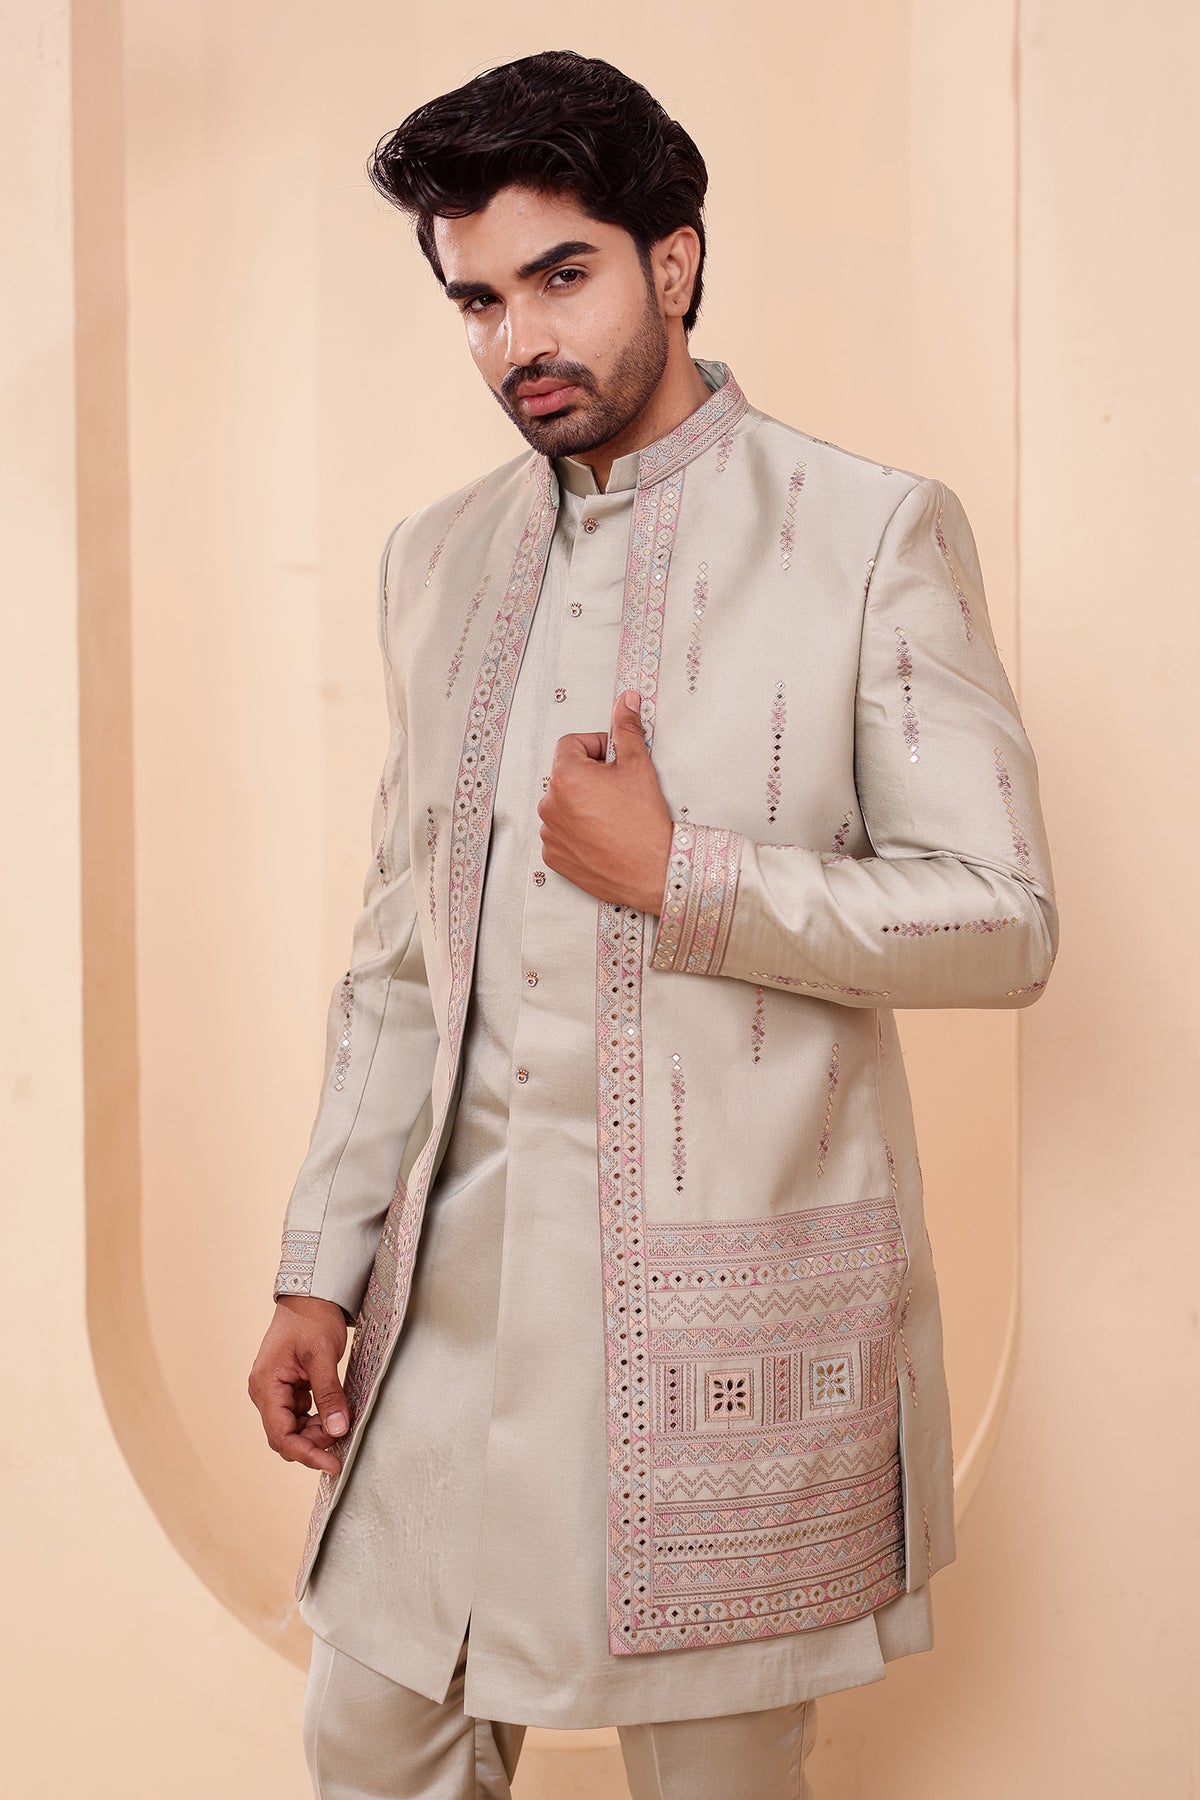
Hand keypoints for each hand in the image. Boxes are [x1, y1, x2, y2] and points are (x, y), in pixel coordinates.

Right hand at [247, 1295, 350, 1475]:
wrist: (310, 1296)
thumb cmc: (311, 1319)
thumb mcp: (323, 1355)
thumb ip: (329, 1394)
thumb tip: (339, 1429)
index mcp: (266, 1386)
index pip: (281, 1435)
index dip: (307, 1454)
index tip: (333, 1464)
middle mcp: (265, 1392)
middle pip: (286, 1435)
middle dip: (314, 1442)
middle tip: (344, 1435)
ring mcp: (276, 1391)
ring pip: (294, 1428)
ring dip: (317, 1432)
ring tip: (342, 1421)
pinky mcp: (288, 1388)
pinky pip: (300, 1415)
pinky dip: (318, 1419)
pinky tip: (335, 1413)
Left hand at [538, 689, 672, 912]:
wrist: (654, 871)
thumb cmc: (645, 823)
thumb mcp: (638, 766)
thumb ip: (627, 730)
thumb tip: (625, 702)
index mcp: (566, 777)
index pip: (571, 744)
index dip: (596, 748)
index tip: (613, 761)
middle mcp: (550, 804)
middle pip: (566, 775)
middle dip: (590, 777)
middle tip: (618, 791)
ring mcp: (550, 833)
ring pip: (563, 804)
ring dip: (581, 804)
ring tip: (612, 816)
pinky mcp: (554, 857)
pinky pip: (560, 833)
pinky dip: (577, 831)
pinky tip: (602, 836)